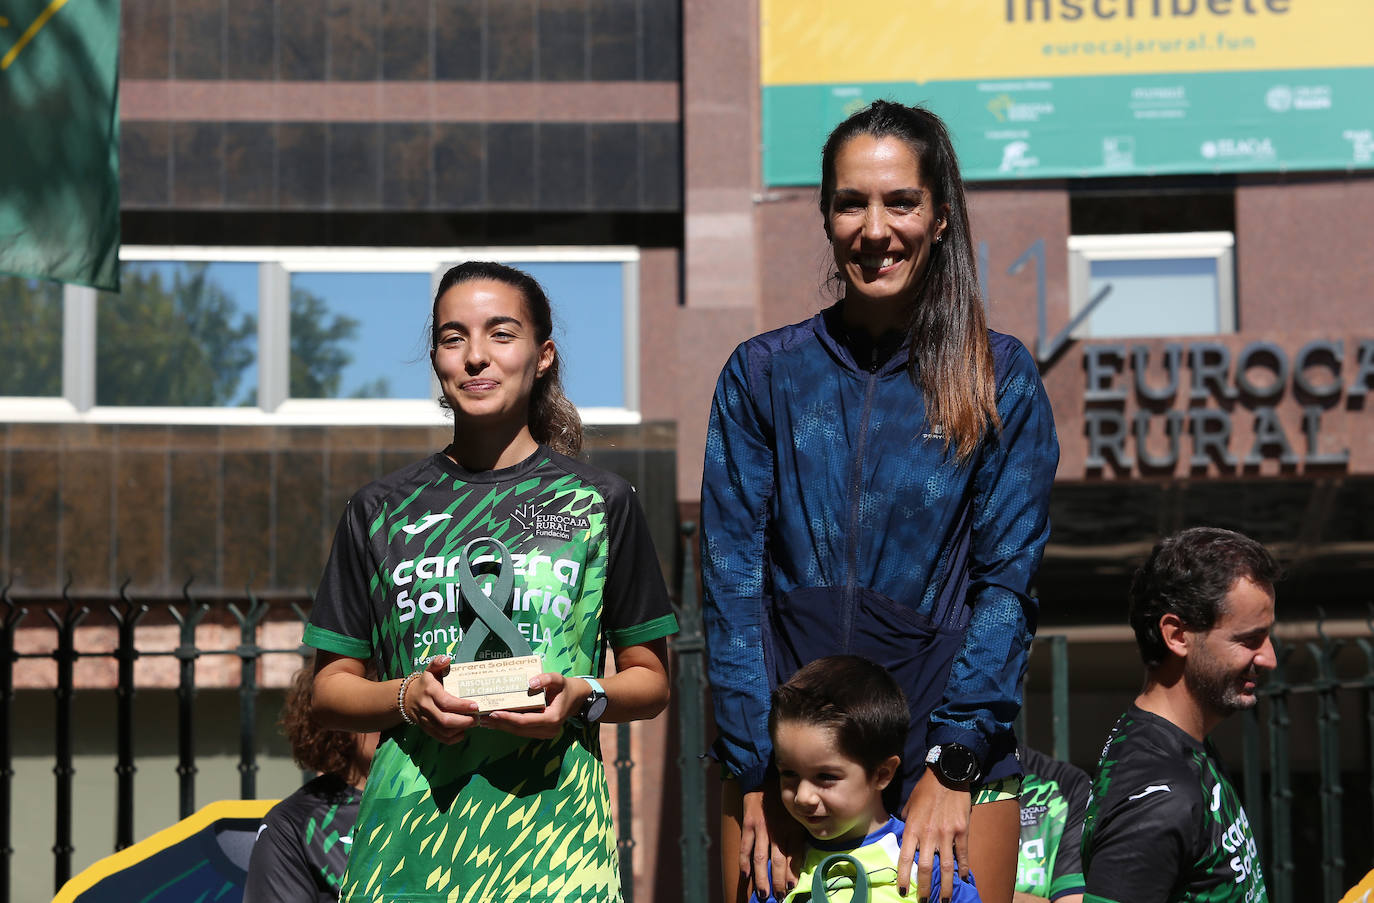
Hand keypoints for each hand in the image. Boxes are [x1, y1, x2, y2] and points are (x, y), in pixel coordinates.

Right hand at [404, 655, 479, 743]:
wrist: (407, 698)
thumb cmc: (425, 683)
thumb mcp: (430, 670)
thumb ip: (438, 663)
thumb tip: (447, 658)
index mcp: (430, 692)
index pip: (446, 702)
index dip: (461, 706)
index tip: (476, 706)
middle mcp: (427, 708)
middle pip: (445, 720)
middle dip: (464, 721)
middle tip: (477, 718)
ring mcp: (426, 720)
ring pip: (444, 731)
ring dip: (460, 730)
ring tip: (473, 723)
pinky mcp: (427, 729)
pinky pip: (440, 738)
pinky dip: (453, 738)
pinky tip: (463, 732)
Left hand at [481, 673, 582, 738]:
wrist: (577, 699)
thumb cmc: (566, 688)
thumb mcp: (558, 679)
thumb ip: (546, 679)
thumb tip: (530, 682)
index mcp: (552, 718)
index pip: (525, 721)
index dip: (509, 718)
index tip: (494, 713)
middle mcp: (549, 730)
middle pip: (519, 729)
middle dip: (500, 724)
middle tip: (482, 718)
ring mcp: (545, 734)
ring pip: (519, 733)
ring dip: (502, 727)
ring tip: (485, 721)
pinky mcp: (541, 734)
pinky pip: (523, 731)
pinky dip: (509, 727)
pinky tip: (497, 722)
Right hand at [739, 788, 803, 901]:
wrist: (764, 777)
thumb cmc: (783, 798)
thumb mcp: (796, 814)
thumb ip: (798, 833)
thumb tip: (798, 858)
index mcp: (793, 828)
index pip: (794, 857)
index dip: (792, 874)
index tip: (791, 888)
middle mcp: (778, 831)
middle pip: (779, 862)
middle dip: (778, 882)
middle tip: (777, 897)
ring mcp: (762, 829)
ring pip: (762, 858)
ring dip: (762, 878)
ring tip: (763, 894)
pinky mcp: (749, 824)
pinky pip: (746, 847)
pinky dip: (745, 862)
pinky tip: (746, 875)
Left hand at [898, 768, 971, 901]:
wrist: (947, 774)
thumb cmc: (925, 790)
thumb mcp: (909, 805)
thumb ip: (907, 823)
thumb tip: (905, 837)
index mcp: (912, 828)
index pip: (905, 858)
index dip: (903, 877)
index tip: (902, 891)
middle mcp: (928, 834)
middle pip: (926, 868)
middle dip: (925, 888)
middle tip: (925, 901)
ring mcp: (947, 834)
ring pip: (946, 867)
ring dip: (946, 886)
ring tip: (946, 900)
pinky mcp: (962, 831)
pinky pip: (962, 855)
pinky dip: (963, 869)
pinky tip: (963, 879)